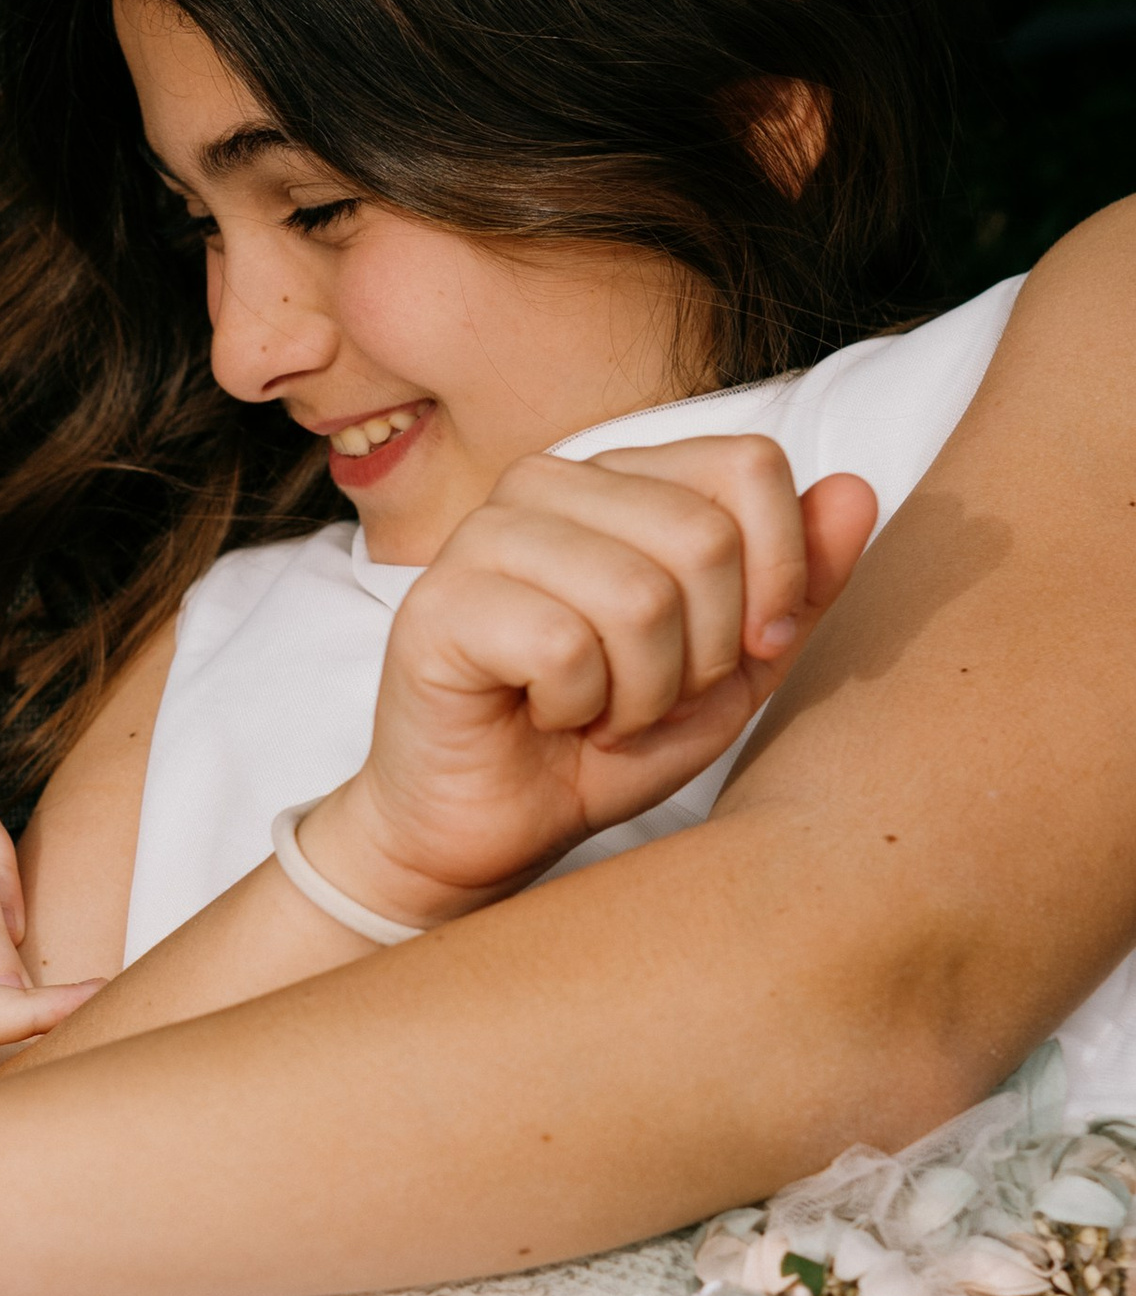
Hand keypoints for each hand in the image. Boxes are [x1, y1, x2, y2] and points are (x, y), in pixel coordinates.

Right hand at [307, 439, 878, 926]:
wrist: (491, 829)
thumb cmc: (604, 743)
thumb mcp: (735, 670)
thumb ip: (798, 585)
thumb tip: (857, 490)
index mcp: (621, 480)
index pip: (748, 465)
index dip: (779, 573)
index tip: (746, 650)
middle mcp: (547, 484)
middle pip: (703, 537)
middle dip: (706, 651)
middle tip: (653, 696)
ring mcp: (484, 535)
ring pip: (638, 595)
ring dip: (642, 691)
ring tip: (601, 712)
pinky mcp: (438, 605)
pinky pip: (563, 647)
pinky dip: (577, 709)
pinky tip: (545, 716)